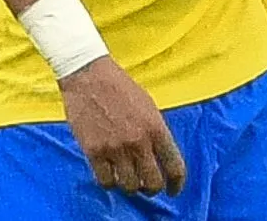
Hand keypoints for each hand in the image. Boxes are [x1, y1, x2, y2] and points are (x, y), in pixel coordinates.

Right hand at [58, 57, 186, 195]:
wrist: (90, 77)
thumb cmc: (121, 88)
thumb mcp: (149, 107)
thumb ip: (156, 133)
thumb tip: (161, 157)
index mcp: (157, 129)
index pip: (174, 167)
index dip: (176, 184)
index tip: (174, 190)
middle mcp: (138, 142)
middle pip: (152, 183)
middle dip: (152, 189)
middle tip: (148, 186)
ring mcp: (115, 148)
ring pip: (129, 186)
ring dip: (130, 186)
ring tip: (128, 179)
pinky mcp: (94, 151)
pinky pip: (105, 181)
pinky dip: (110, 182)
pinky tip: (111, 175)